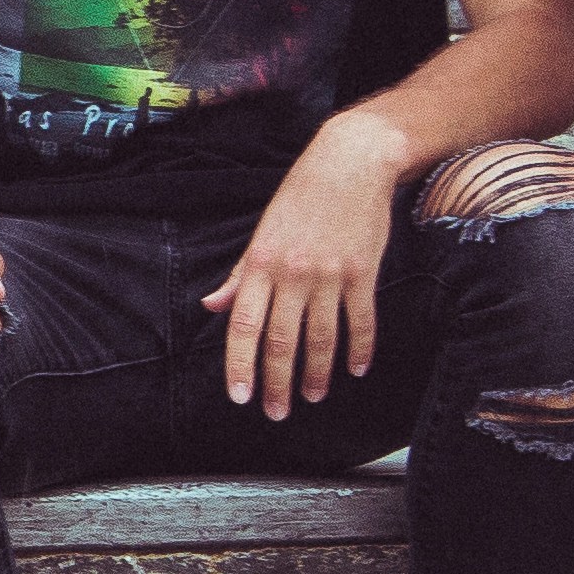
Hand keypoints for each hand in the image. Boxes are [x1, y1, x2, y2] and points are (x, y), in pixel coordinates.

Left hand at [207, 126, 395, 413]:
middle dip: (277, 383)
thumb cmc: (302, 195)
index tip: (240, 397)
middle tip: (277, 412)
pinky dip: (359, 348)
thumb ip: (239, 275)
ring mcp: (328, 274)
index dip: (240, 365)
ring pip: (321, 338)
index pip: (243, 326)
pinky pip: (361, 321)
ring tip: (314, 396)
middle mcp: (291, 274)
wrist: (350, 161)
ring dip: (317, 374)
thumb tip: (212, 306)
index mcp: (260, 264)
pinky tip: (356, 368)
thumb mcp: (262, 232)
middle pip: (281, 341)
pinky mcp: (362, 272)